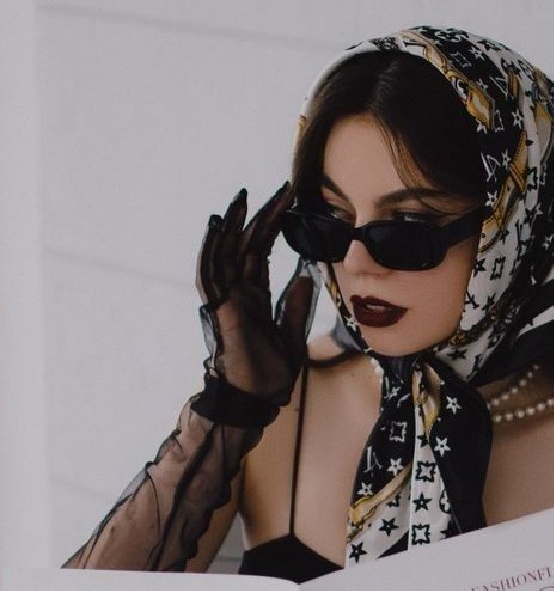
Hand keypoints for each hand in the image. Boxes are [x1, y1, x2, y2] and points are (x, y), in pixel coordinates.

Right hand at [197, 186, 313, 402]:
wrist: (254, 401)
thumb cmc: (269, 376)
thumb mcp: (292, 334)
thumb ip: (296, 305)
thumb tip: (307, 276)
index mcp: (254, 296)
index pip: (262, 251)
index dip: (274, 225)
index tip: (290, 200)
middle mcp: (237, 292)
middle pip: (246, 245)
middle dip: (261, 215)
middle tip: (281, 189)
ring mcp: (226, 299)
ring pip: (224, 252)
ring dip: (232, 223)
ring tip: (243, 197)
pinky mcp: (218, 309)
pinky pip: (209, 273)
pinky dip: (211, 248)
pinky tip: (217, 225)